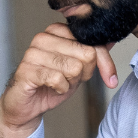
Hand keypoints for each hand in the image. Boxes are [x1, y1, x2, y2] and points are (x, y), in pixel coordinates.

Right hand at [0, 23, 116, 137]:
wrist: (26, 106)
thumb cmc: (51, 85)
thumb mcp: (79, 69)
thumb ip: (93, 54)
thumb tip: (111, 40)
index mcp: (56, 31)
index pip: (92, 41)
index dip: (104, 62)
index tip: (111, 79)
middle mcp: (43, 37)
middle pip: (86, 54)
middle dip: (84, 74)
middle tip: (70, 80)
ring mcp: (33, 53)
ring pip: (73, 67)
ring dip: (70, 82)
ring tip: (58, 83)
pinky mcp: (26, 69)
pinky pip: (57, 79)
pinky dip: (60, 89)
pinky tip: (52, 88)